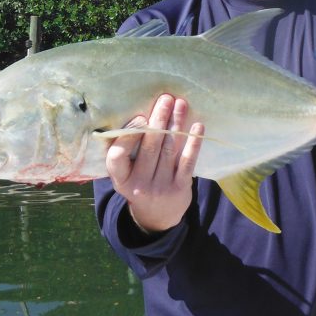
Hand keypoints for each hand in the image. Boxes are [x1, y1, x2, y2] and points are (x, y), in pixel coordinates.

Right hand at [105, 94, 202, 233]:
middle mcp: (139, 185)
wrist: (157, 216)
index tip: (140, 117)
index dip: (128, 137)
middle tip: (166, 98)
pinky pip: (187, 162)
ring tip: (180, 104)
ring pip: (169, 150)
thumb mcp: (125, 174)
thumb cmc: (139, 183)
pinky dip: (193, 143)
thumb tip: (138, 114)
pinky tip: (197, 126)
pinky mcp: (180, 188)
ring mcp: (161, 187)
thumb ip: (126, 151)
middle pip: (149, 148)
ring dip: (176, 124)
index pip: (117, 158)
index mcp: (121, 179)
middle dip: (158, 120)